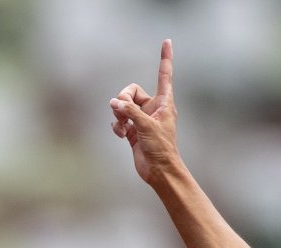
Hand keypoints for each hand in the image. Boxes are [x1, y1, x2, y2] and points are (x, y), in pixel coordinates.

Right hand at [110, 39, 178, 184]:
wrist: (159, 172)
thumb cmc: (161, 149)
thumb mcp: (147, 126)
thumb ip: (130, 111)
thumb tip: (114, 102)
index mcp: (164, 103)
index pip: (164, 75)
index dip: (165, 58)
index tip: (167, 41)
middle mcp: (153, 108)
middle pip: (131, 90)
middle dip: (123, 99)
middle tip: (122, 111)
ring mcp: (142, 118)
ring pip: (122, 104)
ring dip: (118, 114)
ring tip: (124, 127)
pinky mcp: (134, 129)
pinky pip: (119, 119)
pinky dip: (117, 125)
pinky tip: (122, 135)